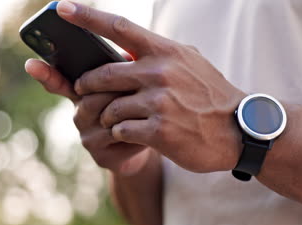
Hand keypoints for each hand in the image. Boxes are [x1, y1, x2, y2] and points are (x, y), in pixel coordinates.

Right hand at [24, 59, 152, 176]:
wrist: (146, 146)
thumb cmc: (137, 109)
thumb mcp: (131, 86)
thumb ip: (124, 71)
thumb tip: (129, 54)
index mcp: (83, 94)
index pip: (58, 81)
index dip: (45, 74)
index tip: (30, 64)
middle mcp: (79, 115)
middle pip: (90, 97)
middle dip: (115, 88)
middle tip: (137, 84)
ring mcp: (88, 137)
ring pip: (105, 116)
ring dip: (127, 108)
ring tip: (146, 104)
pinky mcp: (101, 156)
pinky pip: (118, 136)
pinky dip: (135, 128)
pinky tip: (147, 126)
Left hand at [56, 1, 245, 172]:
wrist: (239, 131)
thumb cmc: (212, 97)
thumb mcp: (191, 63)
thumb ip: (161, 54)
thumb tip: (129, 45)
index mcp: (166, 52)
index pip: (120, 27)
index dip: (87, 16)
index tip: (62, 8)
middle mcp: (160, 73)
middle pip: (104, 74)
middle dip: (88, 83)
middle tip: (82, 87)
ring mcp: (159, 102)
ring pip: (110, 107)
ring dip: (108, 115)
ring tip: (116, 119)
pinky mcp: (158, 130)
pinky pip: (121, 130)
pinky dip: (121, 133)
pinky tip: (134, 134)